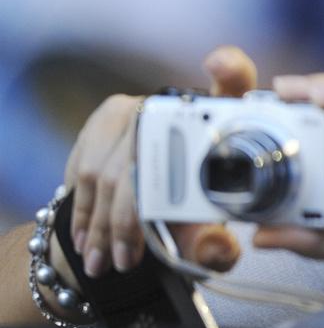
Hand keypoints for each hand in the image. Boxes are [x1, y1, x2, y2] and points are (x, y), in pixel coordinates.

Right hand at [62, 46, 257, 279]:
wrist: (138, 210)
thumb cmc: (187, 217)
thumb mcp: (205, 236)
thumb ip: (215, 246)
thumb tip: (216, 250)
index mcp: (223, 122)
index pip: (236, 82)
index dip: (230, 69)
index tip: (219, 65)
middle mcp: (181, 106)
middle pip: (151, 152)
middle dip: (129, 217)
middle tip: (123, 261)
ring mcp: (142, 107)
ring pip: (112, 166)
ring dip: (102, 221)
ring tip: (102, 262)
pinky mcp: (108, 116)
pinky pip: (87, 163)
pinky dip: (84, 207)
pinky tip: (85, 238)